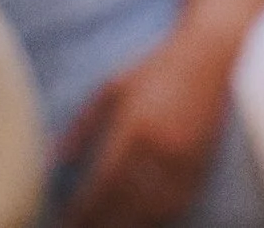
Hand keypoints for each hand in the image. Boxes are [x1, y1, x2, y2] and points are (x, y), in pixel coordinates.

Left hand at [57, 31, 236, 227]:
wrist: (208, 53)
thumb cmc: (156, 67)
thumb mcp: (112, 87)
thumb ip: (82, 124)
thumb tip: (55, 160)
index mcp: (135, 127)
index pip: (103, 183)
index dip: (83, 209)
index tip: (65, 220)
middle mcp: (162, 146)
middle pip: (126, 202)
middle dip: (101, 223)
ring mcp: (185, 156)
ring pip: (153, 207)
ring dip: (129, 225)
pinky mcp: (203, 160)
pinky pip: (179, 200)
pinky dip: (159, 217)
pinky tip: (143, 222)